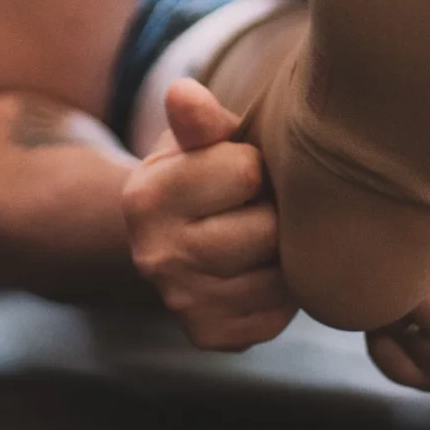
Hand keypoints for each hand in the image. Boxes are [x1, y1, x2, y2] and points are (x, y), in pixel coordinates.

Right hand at [121, 81, 297, 351]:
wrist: (171, 237)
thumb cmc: (200, 172)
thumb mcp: (195, 138)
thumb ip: (199, 117)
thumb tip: (183, 92)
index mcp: (146, 198)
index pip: (245, 171)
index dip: (253, 165)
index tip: (238, 168)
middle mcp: (156, 258)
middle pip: (267, 230)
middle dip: (273, 211)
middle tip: (256, 206)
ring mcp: (183, 305)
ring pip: (279, 276)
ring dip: (283, 254)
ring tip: (261, 236)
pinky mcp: (212, 337)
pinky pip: (278, 313)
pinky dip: (280, 293)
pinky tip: (259, 271)